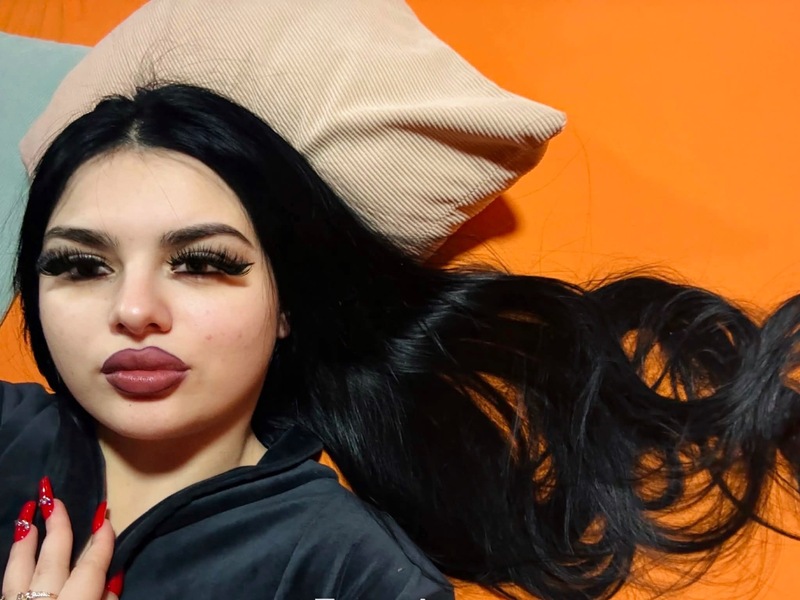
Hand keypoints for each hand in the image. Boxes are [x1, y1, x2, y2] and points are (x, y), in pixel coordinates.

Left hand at [2, 496, 118, 599]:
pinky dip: (13, 563)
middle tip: (54, 498)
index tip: (102, 516)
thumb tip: (112, 576)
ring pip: (19, 569)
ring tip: (27, 511)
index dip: (101, 542)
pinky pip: (6, 584)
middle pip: (52, 560)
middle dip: (56, 527)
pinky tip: (17, 550)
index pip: (90, 567)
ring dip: (25, 540)